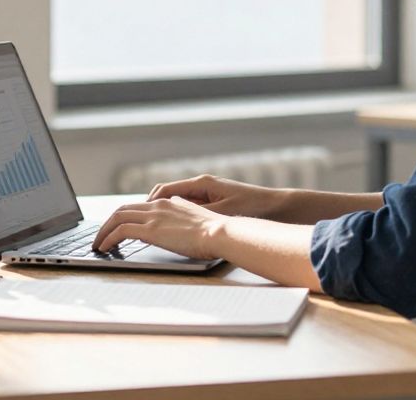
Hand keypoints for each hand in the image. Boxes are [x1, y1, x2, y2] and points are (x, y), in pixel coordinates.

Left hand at [92, 196, 227, 258]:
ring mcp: (153, 217)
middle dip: (108, 223)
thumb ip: (181, 215)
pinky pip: (120, 232)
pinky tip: (104, 248)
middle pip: (122, 209)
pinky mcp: (151, 230)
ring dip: (103, 232)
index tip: (117, 227)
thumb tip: (174, 220)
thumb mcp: (195, 218)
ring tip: (98, 244)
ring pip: (117, 218)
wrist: (220, 232)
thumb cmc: (214, 231)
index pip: (138, 206)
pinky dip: (108, 239)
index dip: (124, 216)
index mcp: (168, 203)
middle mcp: (157, 206)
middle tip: (101, 236)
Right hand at [146, 174, 281, 219]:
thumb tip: (175, 218)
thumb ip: (198, 215)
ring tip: (149, 228)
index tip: (137, 216)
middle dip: (149, 208)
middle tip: (135, 223)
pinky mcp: (215, 203)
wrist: (280, 206)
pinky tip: (174, 230)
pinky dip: (176, 216)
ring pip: (175, 201)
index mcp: (202, 184)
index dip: (148, 203)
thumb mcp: (223, 212)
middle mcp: (202, 186)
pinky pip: (188, 208)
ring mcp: (208, 194)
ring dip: (161, 213)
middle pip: (165, 194)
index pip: (164, 191)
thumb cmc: (254, 206)